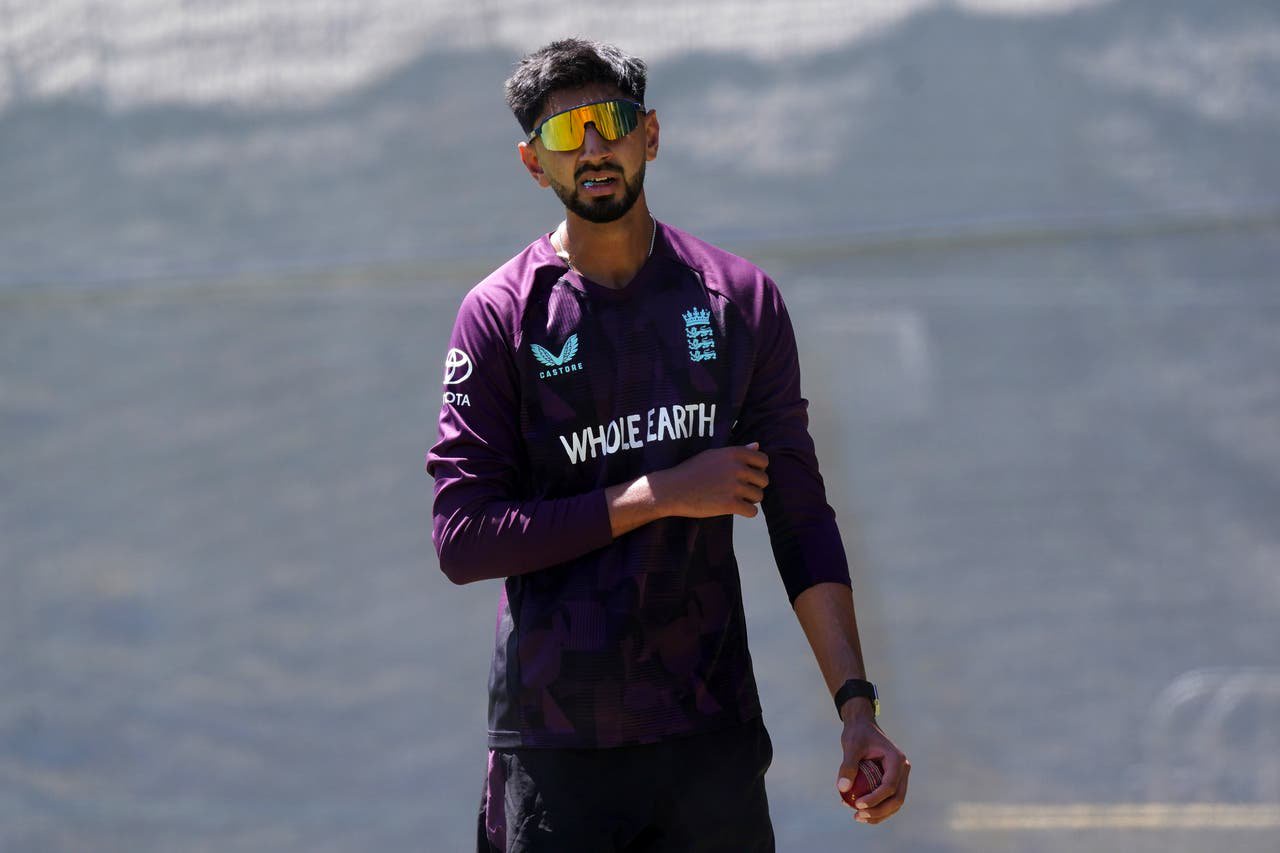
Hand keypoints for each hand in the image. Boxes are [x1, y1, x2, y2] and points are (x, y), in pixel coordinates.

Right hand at [654, 442, 768, 518]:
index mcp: (734, 453)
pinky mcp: (730, 504)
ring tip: (736, 499)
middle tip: (740, 490)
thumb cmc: (691, 471)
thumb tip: (757, 445)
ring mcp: (734, 486)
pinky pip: (752, 511)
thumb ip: (737, 451)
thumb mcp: (713, 455)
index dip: (758, 469)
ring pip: (759, 496)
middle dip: (755, 486)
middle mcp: (737, 468)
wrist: (672, 490)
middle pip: (763, 480)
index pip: (763, 460)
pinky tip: (736, 508)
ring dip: (751, 500)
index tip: (747, 475)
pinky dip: (746, 512)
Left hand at [836, 711, 908, 824]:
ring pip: (895, 802)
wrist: (863, 725)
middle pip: (896, 798)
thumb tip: (843, 789)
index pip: (889, 786)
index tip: (857, 805)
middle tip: (858, 816)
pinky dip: (876, 807)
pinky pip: (888, 798)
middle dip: (878, 811)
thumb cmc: (857, 733)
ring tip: (857, 817)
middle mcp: (903, 769)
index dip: (875, 799)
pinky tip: (859, 811)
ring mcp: (900, 776)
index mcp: (897, 760)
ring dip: (878, 814)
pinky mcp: (893, 780)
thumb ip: (848, 766)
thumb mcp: (850, 746)